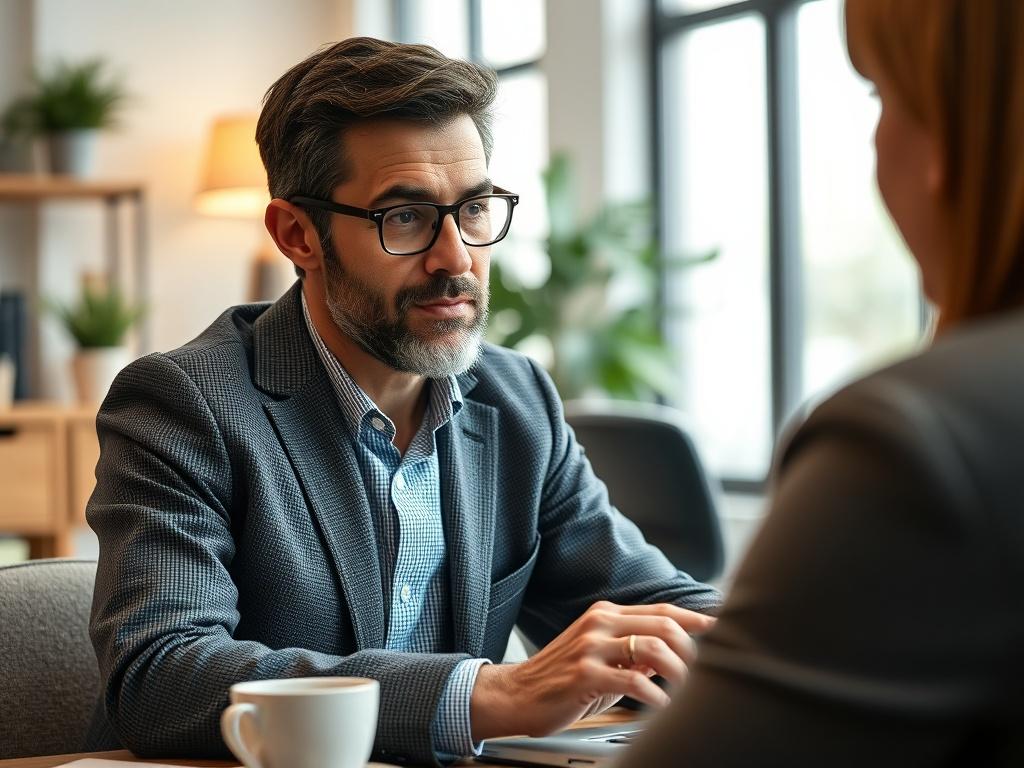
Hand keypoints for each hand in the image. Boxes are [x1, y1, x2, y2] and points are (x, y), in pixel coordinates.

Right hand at [469, 601, 714, 740]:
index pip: (661, 611)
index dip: (695, 620)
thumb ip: (633, 653)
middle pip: (664, 625)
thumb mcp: (599, 657)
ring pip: (654, 650)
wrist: (516, 694)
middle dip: (693, 649)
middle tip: (705, 671)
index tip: (720, 630)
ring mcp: (591, 647)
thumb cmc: (560, 679)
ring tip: (687, 690)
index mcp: (604, 614)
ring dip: (679, 673)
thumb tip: (670, 654)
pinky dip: (656, 696)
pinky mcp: (586, 674)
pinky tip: (660, 705)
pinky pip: (634, 681)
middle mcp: (599, 623)